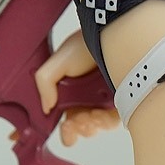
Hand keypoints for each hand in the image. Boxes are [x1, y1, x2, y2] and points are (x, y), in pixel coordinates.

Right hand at [32, 29, 119, 145]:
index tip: (59, 129)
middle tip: (75, 121)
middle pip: (79, 125)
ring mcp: (103, 98)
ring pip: (95, 125)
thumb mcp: (58, 61)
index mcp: (69, 90)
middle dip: (75, 128)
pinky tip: (100, 113)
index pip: (61, 116)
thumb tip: (46, 107)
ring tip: (89, 115)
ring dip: (89, 125)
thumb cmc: (87, 45)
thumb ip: (44, 83)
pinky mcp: (121, 99)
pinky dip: (105, 121)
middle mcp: (86, 95)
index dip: (59, 128)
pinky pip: (113, 119)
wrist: (113, 35)